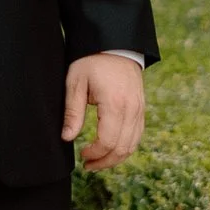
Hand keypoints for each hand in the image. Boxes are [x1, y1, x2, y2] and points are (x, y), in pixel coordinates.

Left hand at [64, 52, 145, 171]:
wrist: (115, 44)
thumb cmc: (91, 61)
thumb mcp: (75, 83)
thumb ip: (72, 112)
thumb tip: (67, 138)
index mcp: (115, 103)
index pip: (108, 141)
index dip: (95, 154)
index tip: (82, 155)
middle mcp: (132, 109)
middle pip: (123, 148)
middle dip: (105, 161)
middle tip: (88, 165)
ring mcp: (140, 109)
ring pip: (133, 145)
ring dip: (116, 158)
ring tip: (98, 161)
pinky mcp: (141, 109)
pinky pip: (137, 135)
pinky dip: (125, 147)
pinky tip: (110, 149)